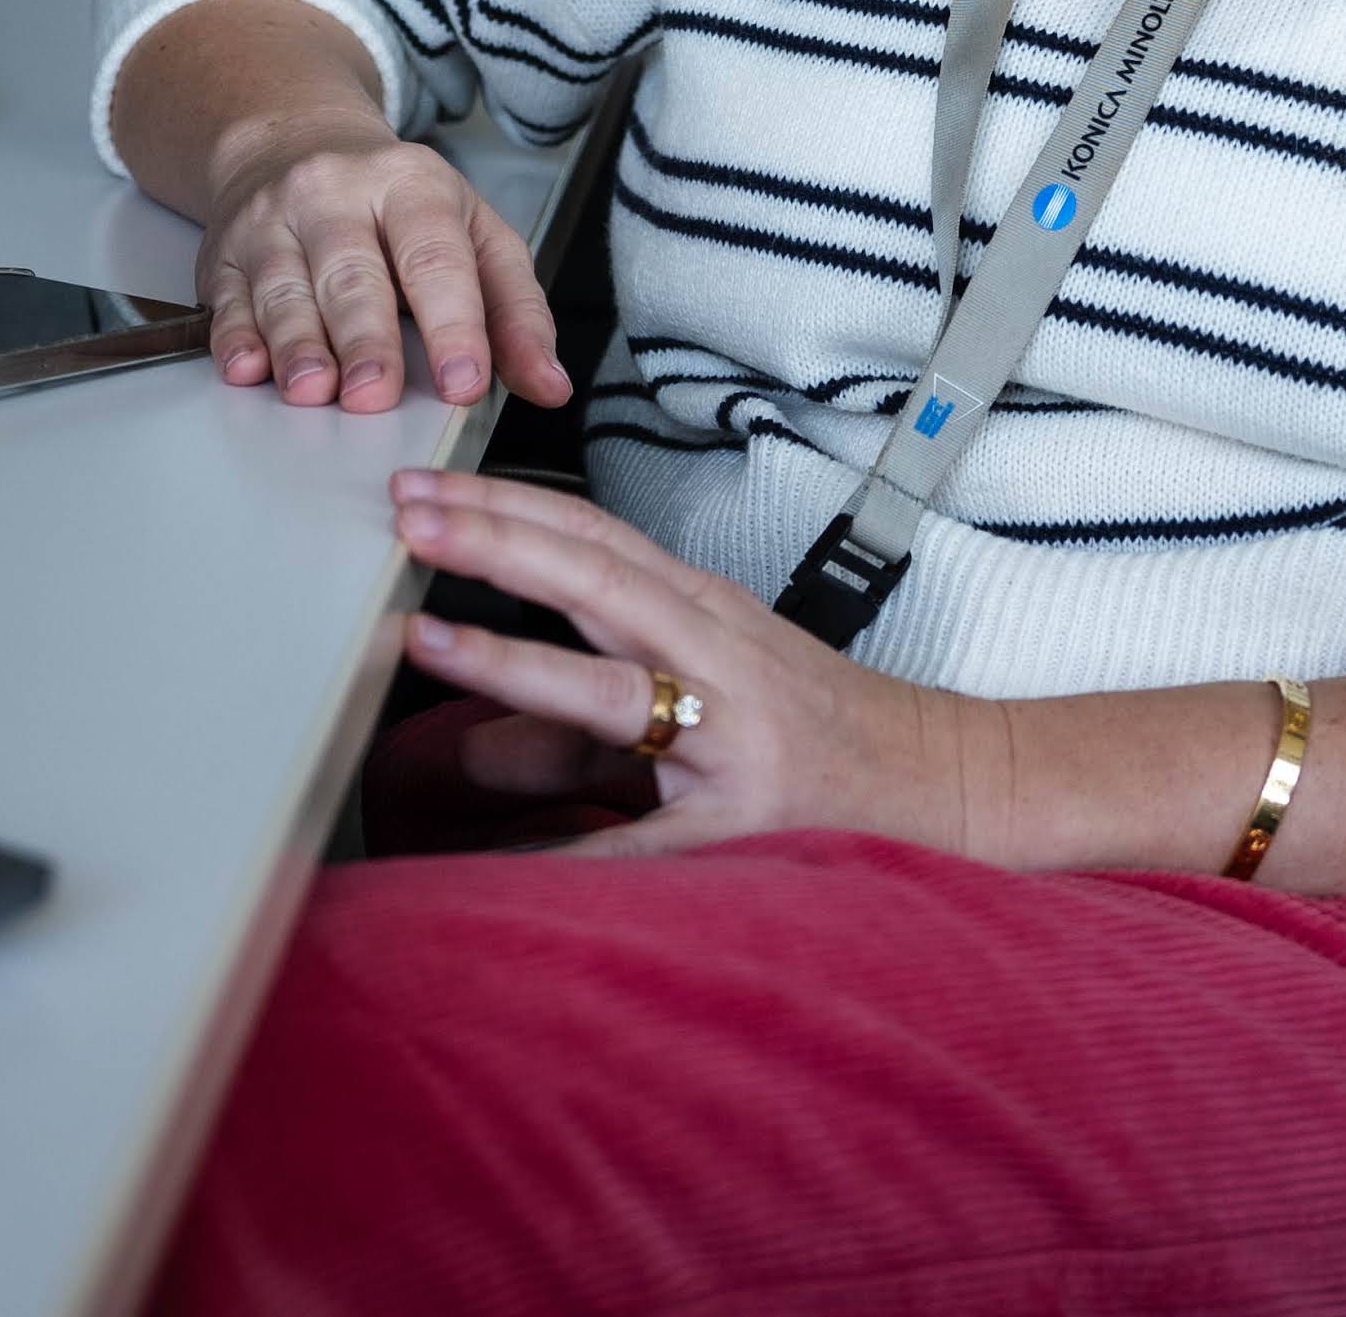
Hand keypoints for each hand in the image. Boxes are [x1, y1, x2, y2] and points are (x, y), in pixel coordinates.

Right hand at [197, 111, 567, 413]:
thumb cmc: (398, 206)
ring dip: (297, 344)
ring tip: (313, 392)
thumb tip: (550, 385)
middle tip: (375, 396)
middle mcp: (337, 194)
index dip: (453, 323)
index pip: (435, 257)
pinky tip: (246, 368)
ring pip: (284, 287)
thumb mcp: (475, 237)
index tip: (463, 381)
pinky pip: (227, 298)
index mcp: (413, 186)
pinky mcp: (224, 252)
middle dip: (365, 339)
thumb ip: (516, 311)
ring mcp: (274, 220)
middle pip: (353, 273)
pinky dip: (235, 337)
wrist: (293, 143)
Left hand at [388, 470, 1005, 857]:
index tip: (426, 490)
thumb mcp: (706, 684)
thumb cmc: (815, 726)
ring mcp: (731, 736)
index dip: (508, 508)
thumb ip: (593, 703)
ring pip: (612, 688)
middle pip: (596, 584)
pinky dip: (575, 845)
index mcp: (703, 612)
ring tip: (427, 636)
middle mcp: (717, 656)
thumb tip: (472, 744)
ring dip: (513, 659)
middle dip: (495, 545)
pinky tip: (506, 855)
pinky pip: (643, 839)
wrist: (940, 778)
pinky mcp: (744, 819)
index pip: (595, 540)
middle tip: (406, 520)